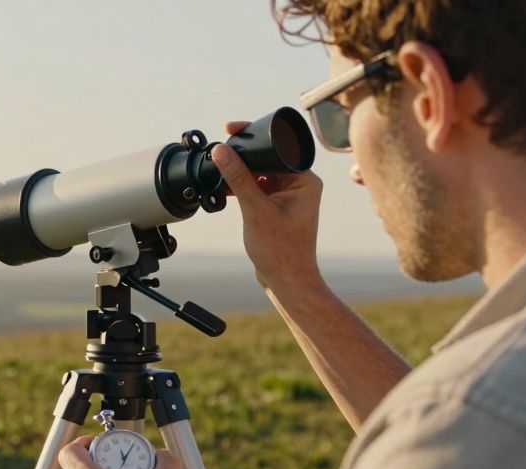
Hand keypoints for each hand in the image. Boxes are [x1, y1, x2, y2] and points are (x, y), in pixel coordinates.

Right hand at [212, 121, 324, 293]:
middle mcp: (300, 184)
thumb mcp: (256, 209)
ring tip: (222, 178)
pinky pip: (258, 188)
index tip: (231, 130)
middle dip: (244, 157)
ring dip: (241, 174)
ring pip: (260, 173)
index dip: (252, 138)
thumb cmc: (281, 250)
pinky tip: (226, 192)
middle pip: (267, 158)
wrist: (287, 280)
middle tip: (221, 156)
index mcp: (304, 179)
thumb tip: (221, 151)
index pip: (277, 147)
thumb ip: (238, 177)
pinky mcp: (278, 206)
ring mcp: (289, 196)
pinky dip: (243, 188)